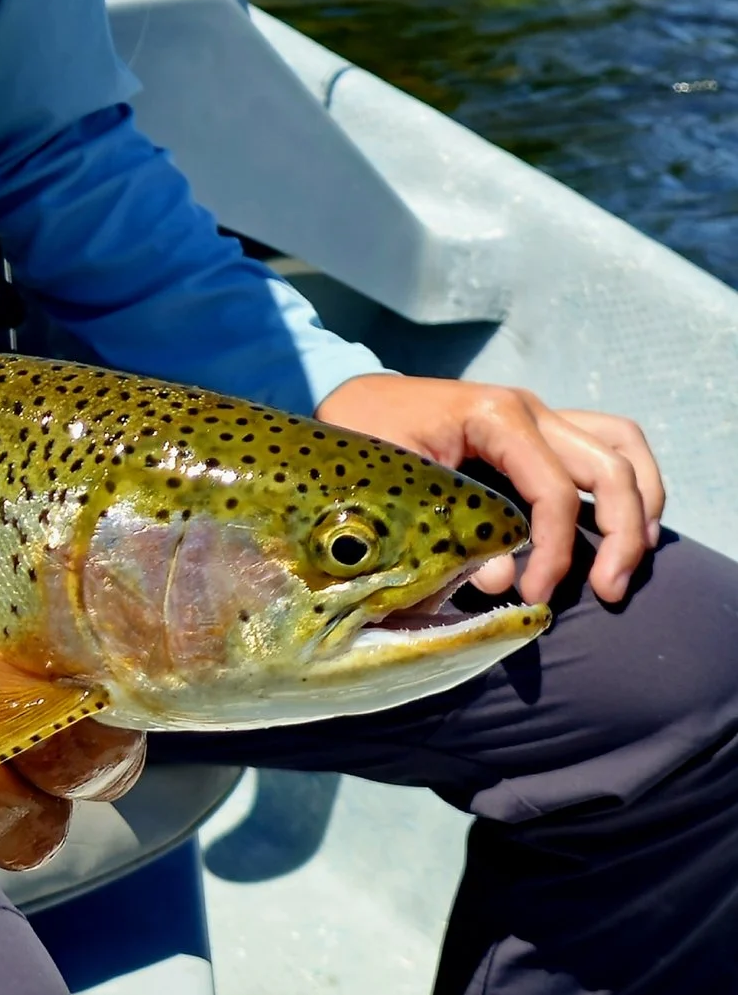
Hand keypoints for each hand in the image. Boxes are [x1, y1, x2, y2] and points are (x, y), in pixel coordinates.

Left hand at [316, 373, 664, 608]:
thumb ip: (445, 537)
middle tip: (609, 592)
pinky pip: (606, 442)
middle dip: (622, 533)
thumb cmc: (366, 437)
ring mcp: (540, 415)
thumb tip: (499, 582)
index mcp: (493, 415)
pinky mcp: (541, 430)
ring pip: (621, 444)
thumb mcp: (396, 488)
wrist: (353, 397)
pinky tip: (626, 530)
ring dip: (642, 502)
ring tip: (632, 560)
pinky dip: (628, 483)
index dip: (555, 551)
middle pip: (609, 466)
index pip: (554, 489)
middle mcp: (529, 409)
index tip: (535, 596)